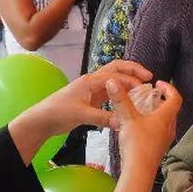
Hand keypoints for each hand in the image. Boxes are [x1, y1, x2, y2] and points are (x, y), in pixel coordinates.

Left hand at [8, 61, 151, 164]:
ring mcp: (92, 89)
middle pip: (116, 68)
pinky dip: (122, 92)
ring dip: (128, 79)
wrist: (43, 119)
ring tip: (143, 86)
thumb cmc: (58, 113)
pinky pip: (110, 92)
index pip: (115, 76)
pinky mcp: (92, 98)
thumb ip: (102, 118)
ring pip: (114, 79)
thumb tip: (122, 123)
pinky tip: (130, 100)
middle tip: (149, 76)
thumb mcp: (81, 115)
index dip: (131, 80)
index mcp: (90, 81)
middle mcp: (92, 81)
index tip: (145, 87)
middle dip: (133, 69)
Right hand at [108, 78, 179, 176]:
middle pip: (171, 109)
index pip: (175, 97)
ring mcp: (165, 139)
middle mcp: (169, 127)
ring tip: (142, 109)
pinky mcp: (159, 148)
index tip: (157, 83)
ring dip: (156, 112)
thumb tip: (112, 81)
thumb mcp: (127, 119)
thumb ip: (120, 100)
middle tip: (149, 94)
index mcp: (166, 117)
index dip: (168, 87)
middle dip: (161, 99)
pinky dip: (152, 124)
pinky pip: (159, 131)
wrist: (139, 171)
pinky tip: (138, 126)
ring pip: (165, 121)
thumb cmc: (137, 144)